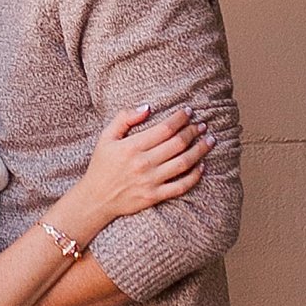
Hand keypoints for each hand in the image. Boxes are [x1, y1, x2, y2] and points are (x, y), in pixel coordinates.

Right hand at [70, 106, 209, 236]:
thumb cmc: (101, 165)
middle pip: (177, 144)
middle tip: (202, 125)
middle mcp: (143, 163)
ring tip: (209, 141)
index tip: (188, 111)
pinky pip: (181, 186)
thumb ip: (124, 118)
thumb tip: (148, 107)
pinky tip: (202, 166)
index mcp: (132, 146)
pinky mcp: (154, 197)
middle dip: (193, 131)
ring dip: (200, 150)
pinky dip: (195, 176)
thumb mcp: (106, 137)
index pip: (164, 128)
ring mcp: (150, 181)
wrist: (96, 199)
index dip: (179, 118)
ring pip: (183, 163)